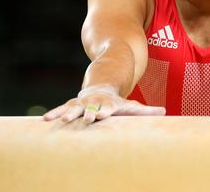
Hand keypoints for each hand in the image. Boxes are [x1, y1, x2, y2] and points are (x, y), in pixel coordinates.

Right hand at [43, 84, 165, 123]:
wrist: (101, 88)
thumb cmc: (117, 103)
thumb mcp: (132, 105)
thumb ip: (146, 111)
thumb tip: (164, 112)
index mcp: (108, 104)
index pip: (107, 107)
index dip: (104, 110)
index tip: (101, 114)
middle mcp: (94, 102)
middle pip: (90, 108)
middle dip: (86, 113)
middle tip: (84, 118)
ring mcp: (82, 103)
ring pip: (73, 107)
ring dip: (67, 113)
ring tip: (59, 120)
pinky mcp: (72, 105)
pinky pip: (61, 109)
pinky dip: (54, 113)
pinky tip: (45, 120)